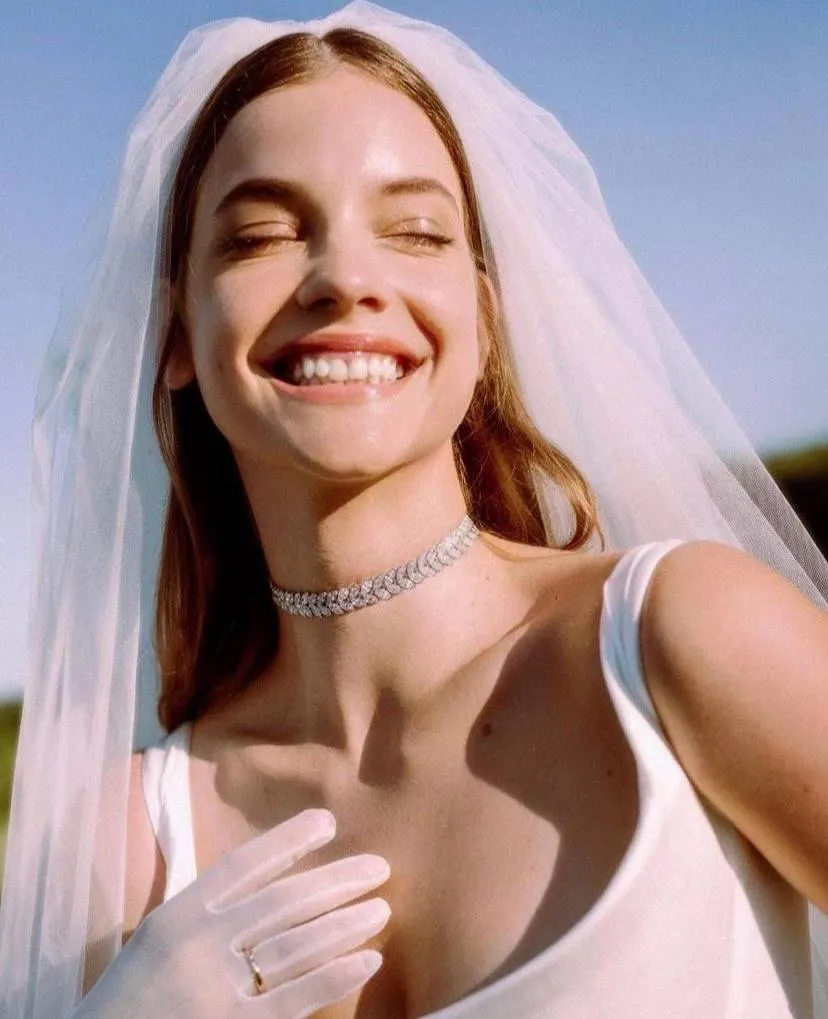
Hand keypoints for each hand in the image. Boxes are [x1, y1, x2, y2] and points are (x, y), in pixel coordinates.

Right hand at [75, 809, 390, 1017]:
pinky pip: (297, 997)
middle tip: (378, 867)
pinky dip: (336, 975)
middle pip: (283, 900)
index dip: (288, 839)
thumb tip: (269, 877)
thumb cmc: (130, 1001)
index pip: (243, 865)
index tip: (326, 822)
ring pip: (297, 945)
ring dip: (345, 923)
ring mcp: (217, 991)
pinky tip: (368, 958)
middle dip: (336, 880)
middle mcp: (199, 946)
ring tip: (380, 908)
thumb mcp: (157, 941)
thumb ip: (205, 912)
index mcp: (177, 916)